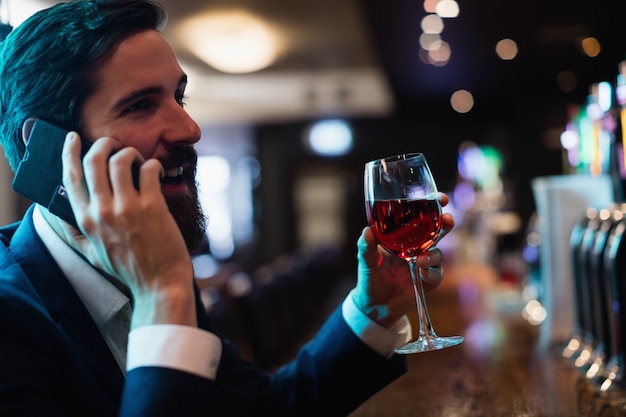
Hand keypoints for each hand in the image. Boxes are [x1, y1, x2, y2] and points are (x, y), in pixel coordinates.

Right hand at [56, 131, 196, 327]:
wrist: (160, 285)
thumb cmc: (129, 271)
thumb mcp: (92, 255)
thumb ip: (74, 235)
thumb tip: (57, 217)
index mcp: (86, 221)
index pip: (69, 177)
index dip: (69, 152)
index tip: (73, 138)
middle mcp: (102, 212)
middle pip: (93, 160)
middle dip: (104, 144)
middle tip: (115, 145)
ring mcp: (127, 208)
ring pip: (121, 160)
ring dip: (130, 153)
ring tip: (139, 162)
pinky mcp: (152, 206)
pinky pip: (149, 169)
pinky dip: (153, 165)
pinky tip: (157, 173)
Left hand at [352, 192, 454, 327]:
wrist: (375, 306)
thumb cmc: (370, 277)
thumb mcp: (366, 260)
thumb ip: (366, 246)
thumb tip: (367, 231)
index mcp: (403, 235)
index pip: (420, 216)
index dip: (432, 205)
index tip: (440, 198)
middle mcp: (417, 246)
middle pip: (438, 230)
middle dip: (446, 221)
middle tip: (447, 219)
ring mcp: (424, 263)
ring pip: (438, 252)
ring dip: (434, 253)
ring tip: (421, 259)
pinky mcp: (429, 281)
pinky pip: (436, 273)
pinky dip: (431, 271)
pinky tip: (422, 272)